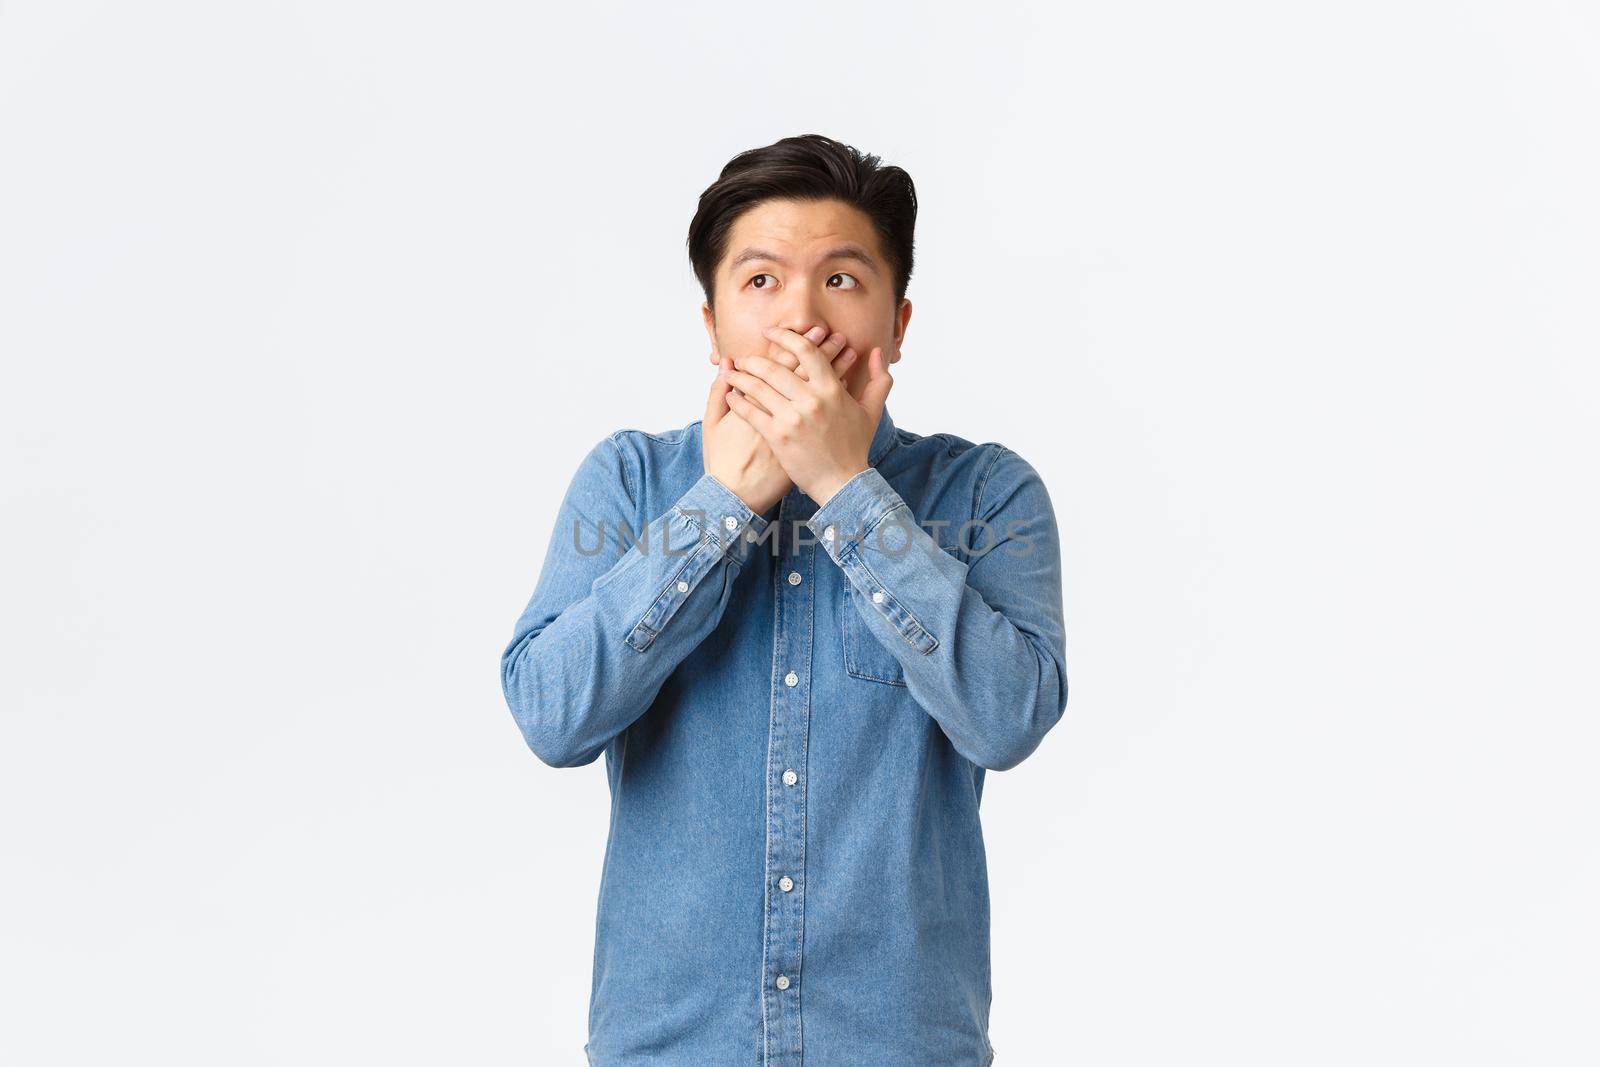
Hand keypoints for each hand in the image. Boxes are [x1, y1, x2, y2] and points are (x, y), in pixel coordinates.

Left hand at [720, 326, 892, 506]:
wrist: (841, 483)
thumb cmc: (855, 446)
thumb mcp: (871, 411)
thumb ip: (878, 378)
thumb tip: (874, 351)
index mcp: (831, 389)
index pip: (805, 350)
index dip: (784, 336)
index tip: (770, 332)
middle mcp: (811, 400)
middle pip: (774, 368)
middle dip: (753, 360)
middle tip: (743, 359)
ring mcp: (793, 419)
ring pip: (758, 388)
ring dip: (739, 377)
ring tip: (730, 373)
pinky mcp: (778, 437)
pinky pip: (750, 412)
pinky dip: (737, 402)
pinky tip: (729, 396)